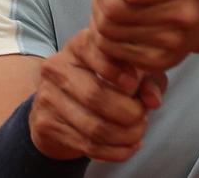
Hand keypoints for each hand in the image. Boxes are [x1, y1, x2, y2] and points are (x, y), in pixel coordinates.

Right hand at [29, 28, 167, 161]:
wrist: (61, 104)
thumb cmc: (105, 81)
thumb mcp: (132, 72)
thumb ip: (148, 80)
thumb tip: (152, 101)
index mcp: (80, 45)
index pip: (97, 53)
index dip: (117, 71)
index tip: (133, 84)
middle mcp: (58, 67)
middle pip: (95, 95)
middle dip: (129, 113)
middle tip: (142, 117)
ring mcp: (48, 96)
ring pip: (93, 126)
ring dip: (124, 136)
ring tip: (137, 134)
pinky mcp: (46, 123)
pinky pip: (87, 145)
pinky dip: (115, 151)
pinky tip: (127, 146)